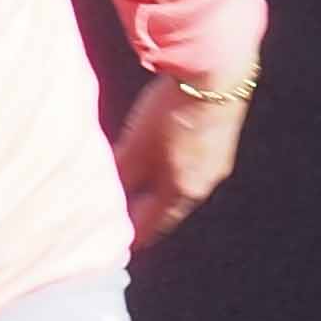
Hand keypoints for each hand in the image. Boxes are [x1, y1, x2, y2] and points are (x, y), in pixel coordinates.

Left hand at [112, 73, 246, 246]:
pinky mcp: (218, 142)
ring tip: (135, 193)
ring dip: (157, 193)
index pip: (151, 226)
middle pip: (167, 210)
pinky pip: (189, 168)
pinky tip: (158, 161)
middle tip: (122, 222)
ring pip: (179, 188)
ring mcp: (214, 163)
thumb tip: (101, 196)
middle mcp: (202, 183)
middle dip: (144, 217)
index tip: (115, 245)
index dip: (131, 237)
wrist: (216, 75)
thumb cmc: (170, 114)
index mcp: (181, 192)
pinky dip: (170, 173)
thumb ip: (119, 174)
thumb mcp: (135, 146)